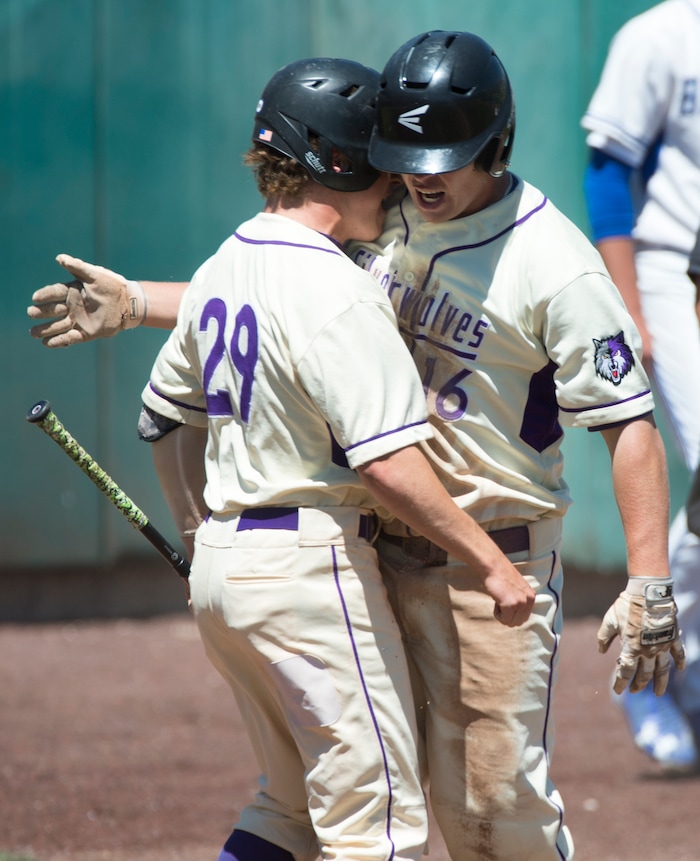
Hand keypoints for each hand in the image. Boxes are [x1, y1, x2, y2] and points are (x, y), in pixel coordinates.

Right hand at [27, 253, 145, 346]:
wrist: (128, 303)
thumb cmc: (112, 285)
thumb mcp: (95, 274)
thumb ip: (78, 267)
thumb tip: (59, 258)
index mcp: (72, 291)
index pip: (54, 292)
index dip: (45, 295)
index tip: (35, 297)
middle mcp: (72, 306)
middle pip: (52, 310)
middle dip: (41, 312)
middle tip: (31, 313)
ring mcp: (78, 320)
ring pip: (57, 326)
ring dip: (45, 330)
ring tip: (33, 333)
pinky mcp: (86, 333)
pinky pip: (70, 338)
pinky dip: (60, 341)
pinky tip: (47, 343)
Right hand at [483, 564, 535, 627]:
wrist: (493, 566)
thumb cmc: (500, 576)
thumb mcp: (517, 589)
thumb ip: (520, 600)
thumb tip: (515, 616)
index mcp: (531, 596)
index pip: (523, 617)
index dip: (512, 612)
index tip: (505, 600)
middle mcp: (529, 600)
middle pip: (518, 622)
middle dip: (507, 616)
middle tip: (501, 601)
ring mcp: (521, 603)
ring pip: (510, 623)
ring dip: (502, 614)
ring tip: (499, 599)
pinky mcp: (511, 605)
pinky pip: (503, 620)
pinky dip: (497, 613)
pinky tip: (496, 600)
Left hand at [598, 577, 685, 694]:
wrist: (647, 593)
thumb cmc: (626, 606)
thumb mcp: (609, 621)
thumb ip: (604, 637)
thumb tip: (601, 651)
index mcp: (630, 648)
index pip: (625, 671)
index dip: (620, 682)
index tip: (618, 691)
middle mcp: (648, 651)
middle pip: (643, 674)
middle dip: (638, 684)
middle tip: (634, 691)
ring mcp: (662, 645)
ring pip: (662, 669)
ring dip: (660, 682)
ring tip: (658, 693)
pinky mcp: (672, 638)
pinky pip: (678, 653)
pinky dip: (680, 662)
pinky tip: (680, 669)